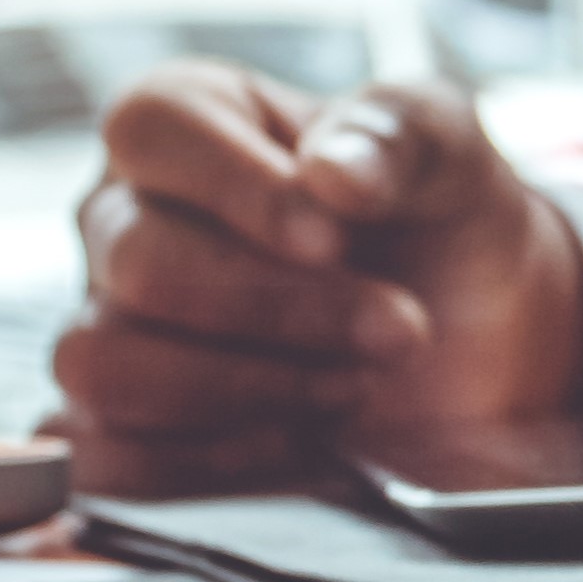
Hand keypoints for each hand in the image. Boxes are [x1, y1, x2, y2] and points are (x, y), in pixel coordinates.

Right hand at [58, 69, 582, 494]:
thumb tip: (333, 172)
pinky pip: (107, 459)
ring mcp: (107, 324)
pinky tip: (303, 443)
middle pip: (142, 263)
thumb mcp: (451, 151)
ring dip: (250, 389)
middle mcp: (124, 217)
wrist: (475, 337)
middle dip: (283, 309)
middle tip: (400, 331)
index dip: (241, 188)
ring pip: (107, 366)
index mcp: (187, 120)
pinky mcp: (117, 426)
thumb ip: (400, 135)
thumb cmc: (439, 220)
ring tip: (356, 385)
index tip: (334, 239)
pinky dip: (214, 462)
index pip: (155, 128)